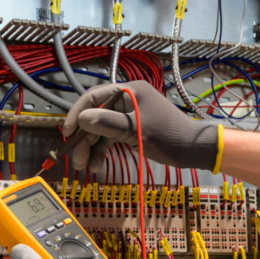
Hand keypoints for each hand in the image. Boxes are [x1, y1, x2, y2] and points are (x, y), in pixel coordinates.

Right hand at [62, 80, 223, 173]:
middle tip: (77, 160)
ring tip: (87, 168)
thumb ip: (108, 123)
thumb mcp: (137, 130)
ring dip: (91, 148)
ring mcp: (127, 116)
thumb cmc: (169, 136)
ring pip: (100, 130)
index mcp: (128, 91)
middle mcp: (125, 100)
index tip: (66, 133)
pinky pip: (109, 138)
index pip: (93, 97)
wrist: (193, 150)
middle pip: (94, 116)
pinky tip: (97, 166)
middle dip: (84, 139)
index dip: (77, 114)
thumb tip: (81, 119)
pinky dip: (102, 151)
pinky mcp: (130, 129)